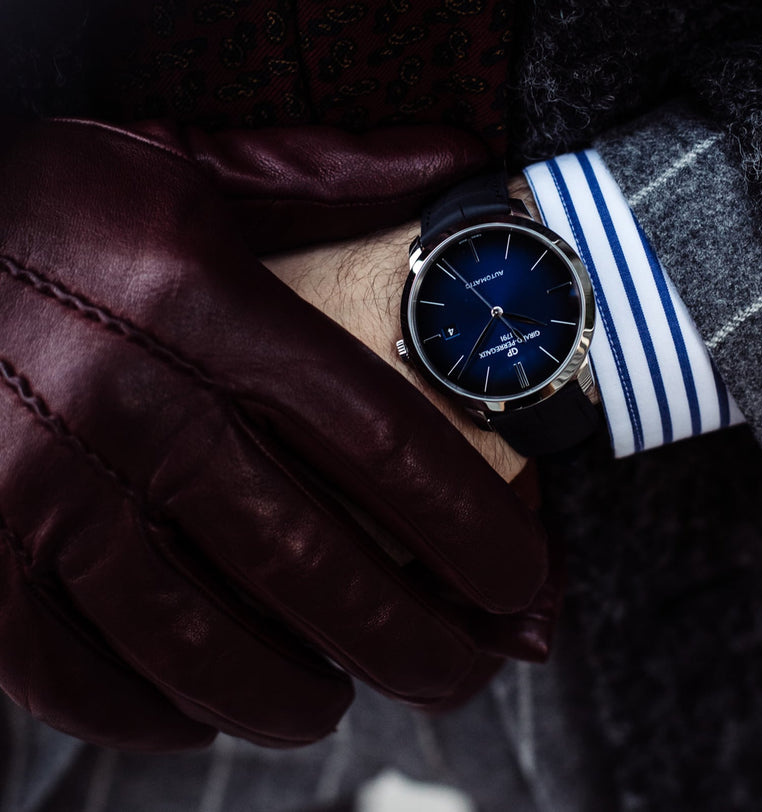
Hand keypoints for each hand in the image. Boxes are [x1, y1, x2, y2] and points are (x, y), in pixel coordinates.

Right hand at [0, 119, 552, 750]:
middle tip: (463, 667)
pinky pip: (80, 675)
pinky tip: (203, 704)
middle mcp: (126, 404)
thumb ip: (327, 172)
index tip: (522, 581)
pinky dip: (159, 713)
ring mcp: (38, 491)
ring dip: (294, 696)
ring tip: (337, 696)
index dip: (473, 531)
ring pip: (203, 645)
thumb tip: (458, 162)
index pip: (382, 443)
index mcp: (203, 304)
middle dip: (417, 644)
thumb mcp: (183, 167)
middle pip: (313, 567)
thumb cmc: (44, 212)